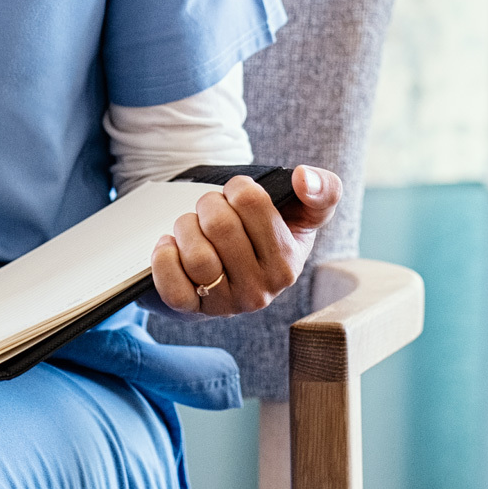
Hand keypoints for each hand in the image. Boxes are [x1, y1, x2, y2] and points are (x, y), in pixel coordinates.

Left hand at [150, 166, 339, 315]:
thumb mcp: (303, 213)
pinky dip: (165, 257)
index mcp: (288, 265)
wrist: (232, 267)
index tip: (240, 195)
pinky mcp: (192, 311)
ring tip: (193, 227)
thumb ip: (322, 190)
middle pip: (219, 224)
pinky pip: (172, 285)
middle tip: (213, 210)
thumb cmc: (267, 234)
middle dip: (209, 205)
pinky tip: (172, 246)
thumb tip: (303, 177)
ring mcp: (225, 305)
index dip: (237, 187)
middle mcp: (260, 291)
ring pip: (195, 254)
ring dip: (186, 228)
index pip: (251, 201)